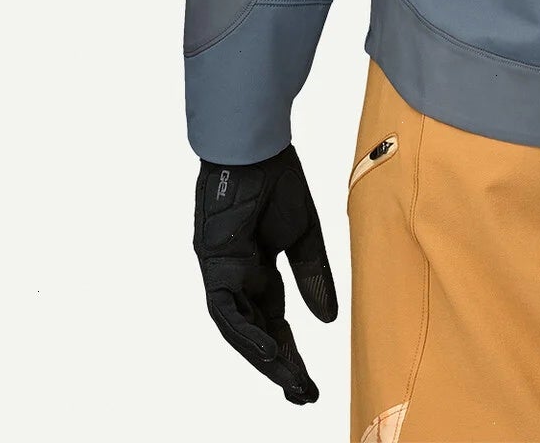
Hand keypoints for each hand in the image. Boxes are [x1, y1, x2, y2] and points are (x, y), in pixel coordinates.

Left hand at [193, 145, 337, 403]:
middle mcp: (237, 277)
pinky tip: (268, 351)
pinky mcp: (212, 264)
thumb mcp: (304, 233)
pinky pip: (227, 310)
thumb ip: (312, 276)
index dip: (289, 351)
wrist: (255, 146)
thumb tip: (327, 321)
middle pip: (258, 331)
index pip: (274, 320)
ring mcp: (221, 272)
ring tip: (289, 380)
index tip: (307, 380)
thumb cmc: (276, 179)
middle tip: (301, 394)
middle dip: (279, 365)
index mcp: (258, 269)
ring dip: (263, 357)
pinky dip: (246, 333)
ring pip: (240, 329)